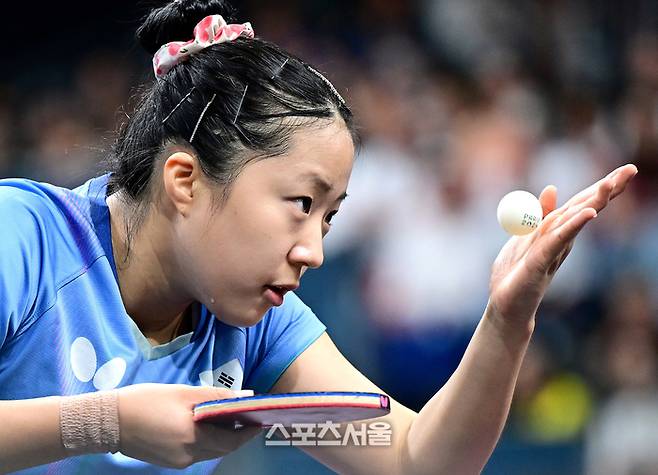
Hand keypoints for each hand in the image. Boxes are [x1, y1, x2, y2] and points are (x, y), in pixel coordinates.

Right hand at [117, 384, 260, 467]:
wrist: (110, 421)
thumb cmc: (147, 400)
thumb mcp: (183, 392)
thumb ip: (216, 395)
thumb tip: (245, 395)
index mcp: (192, 436)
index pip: (231, 441)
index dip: (247, 432)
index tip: (259, 420)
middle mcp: (188, 455)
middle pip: (222, 449)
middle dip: (236, 435)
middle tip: (244, 417)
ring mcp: (178, 462)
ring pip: (209, 452)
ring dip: (220, 438)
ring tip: (225, 418)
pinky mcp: (169, 463)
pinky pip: (195, 453)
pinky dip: (205, 441)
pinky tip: (203, 425)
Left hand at [487, 164, 637, 327]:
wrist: (506, 304)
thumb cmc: (518, 272)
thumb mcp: (526, 235)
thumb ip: (539, 214)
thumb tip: (552, 188)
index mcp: (558, 230)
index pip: (582, 203)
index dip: (602, 186)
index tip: (627, 169)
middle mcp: (562, 238)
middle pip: (586, 208)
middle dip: (607, 188)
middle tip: (631, 169)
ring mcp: (553, 250)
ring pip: (575, 220)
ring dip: (593, 201)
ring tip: (610, 183)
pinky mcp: (541, 262)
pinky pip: (558, 240)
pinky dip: (573, 226)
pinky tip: (588, 214)